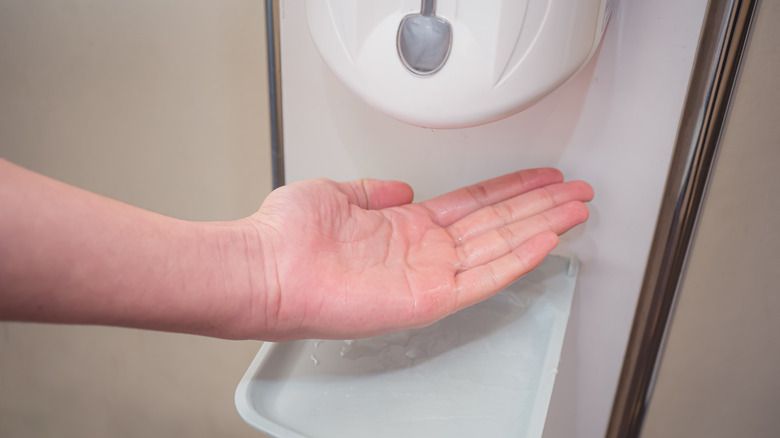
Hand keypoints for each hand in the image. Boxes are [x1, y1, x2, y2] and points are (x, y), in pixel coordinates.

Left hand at [246, 168, 592, 339]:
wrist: (267, 267)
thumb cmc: (288, 236)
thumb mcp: (336, 193)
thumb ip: (373, 191)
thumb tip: (399, 187)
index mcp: (406, 226)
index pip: (473, 204)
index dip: (510, 190)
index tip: (540, 178)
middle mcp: (424, 250)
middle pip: (497, 223)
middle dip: (540, 205)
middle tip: (577, 191)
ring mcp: (429, 274)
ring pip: (499, 246)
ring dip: (540, 226)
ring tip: (575, 208)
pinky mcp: (428, 298)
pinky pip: (482, 278)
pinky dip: (517, 260)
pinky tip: (545, 242)